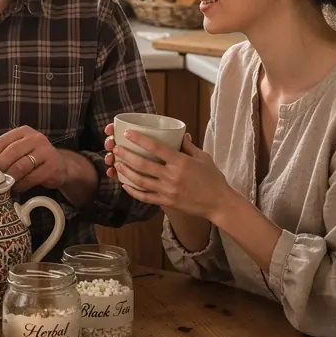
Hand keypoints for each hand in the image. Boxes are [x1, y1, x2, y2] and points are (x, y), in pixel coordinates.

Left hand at [0, 126, 67, 191]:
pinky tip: (17, 188)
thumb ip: (2, 154)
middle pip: (11, 152)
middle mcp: (35, 138)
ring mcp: (46, 151)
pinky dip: (22, 184)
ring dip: (10, 177)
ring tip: (3, 185)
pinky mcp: (53, 166)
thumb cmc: (33, 159)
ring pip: (22, 165)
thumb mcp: (19, 151)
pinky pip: (32, 177)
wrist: (61, 166)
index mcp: (23, 132)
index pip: (1, 141)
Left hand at [103, 124, 231, 221]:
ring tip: (117, 164)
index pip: (156, 147)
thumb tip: (181, 135)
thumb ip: (189, 146)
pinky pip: (146, 197)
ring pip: (141, 181)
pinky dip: (133, 191)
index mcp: (180, 162)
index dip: (140, 139)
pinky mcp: (166, 202)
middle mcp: (171, 176)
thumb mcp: (203, 158)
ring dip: (127, 172)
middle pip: (143, 164)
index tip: (128, 133)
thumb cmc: (213, 179)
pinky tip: (125, 185)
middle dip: (127, 156)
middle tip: (116, 149)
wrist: (219, 203)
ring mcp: (167, 190)